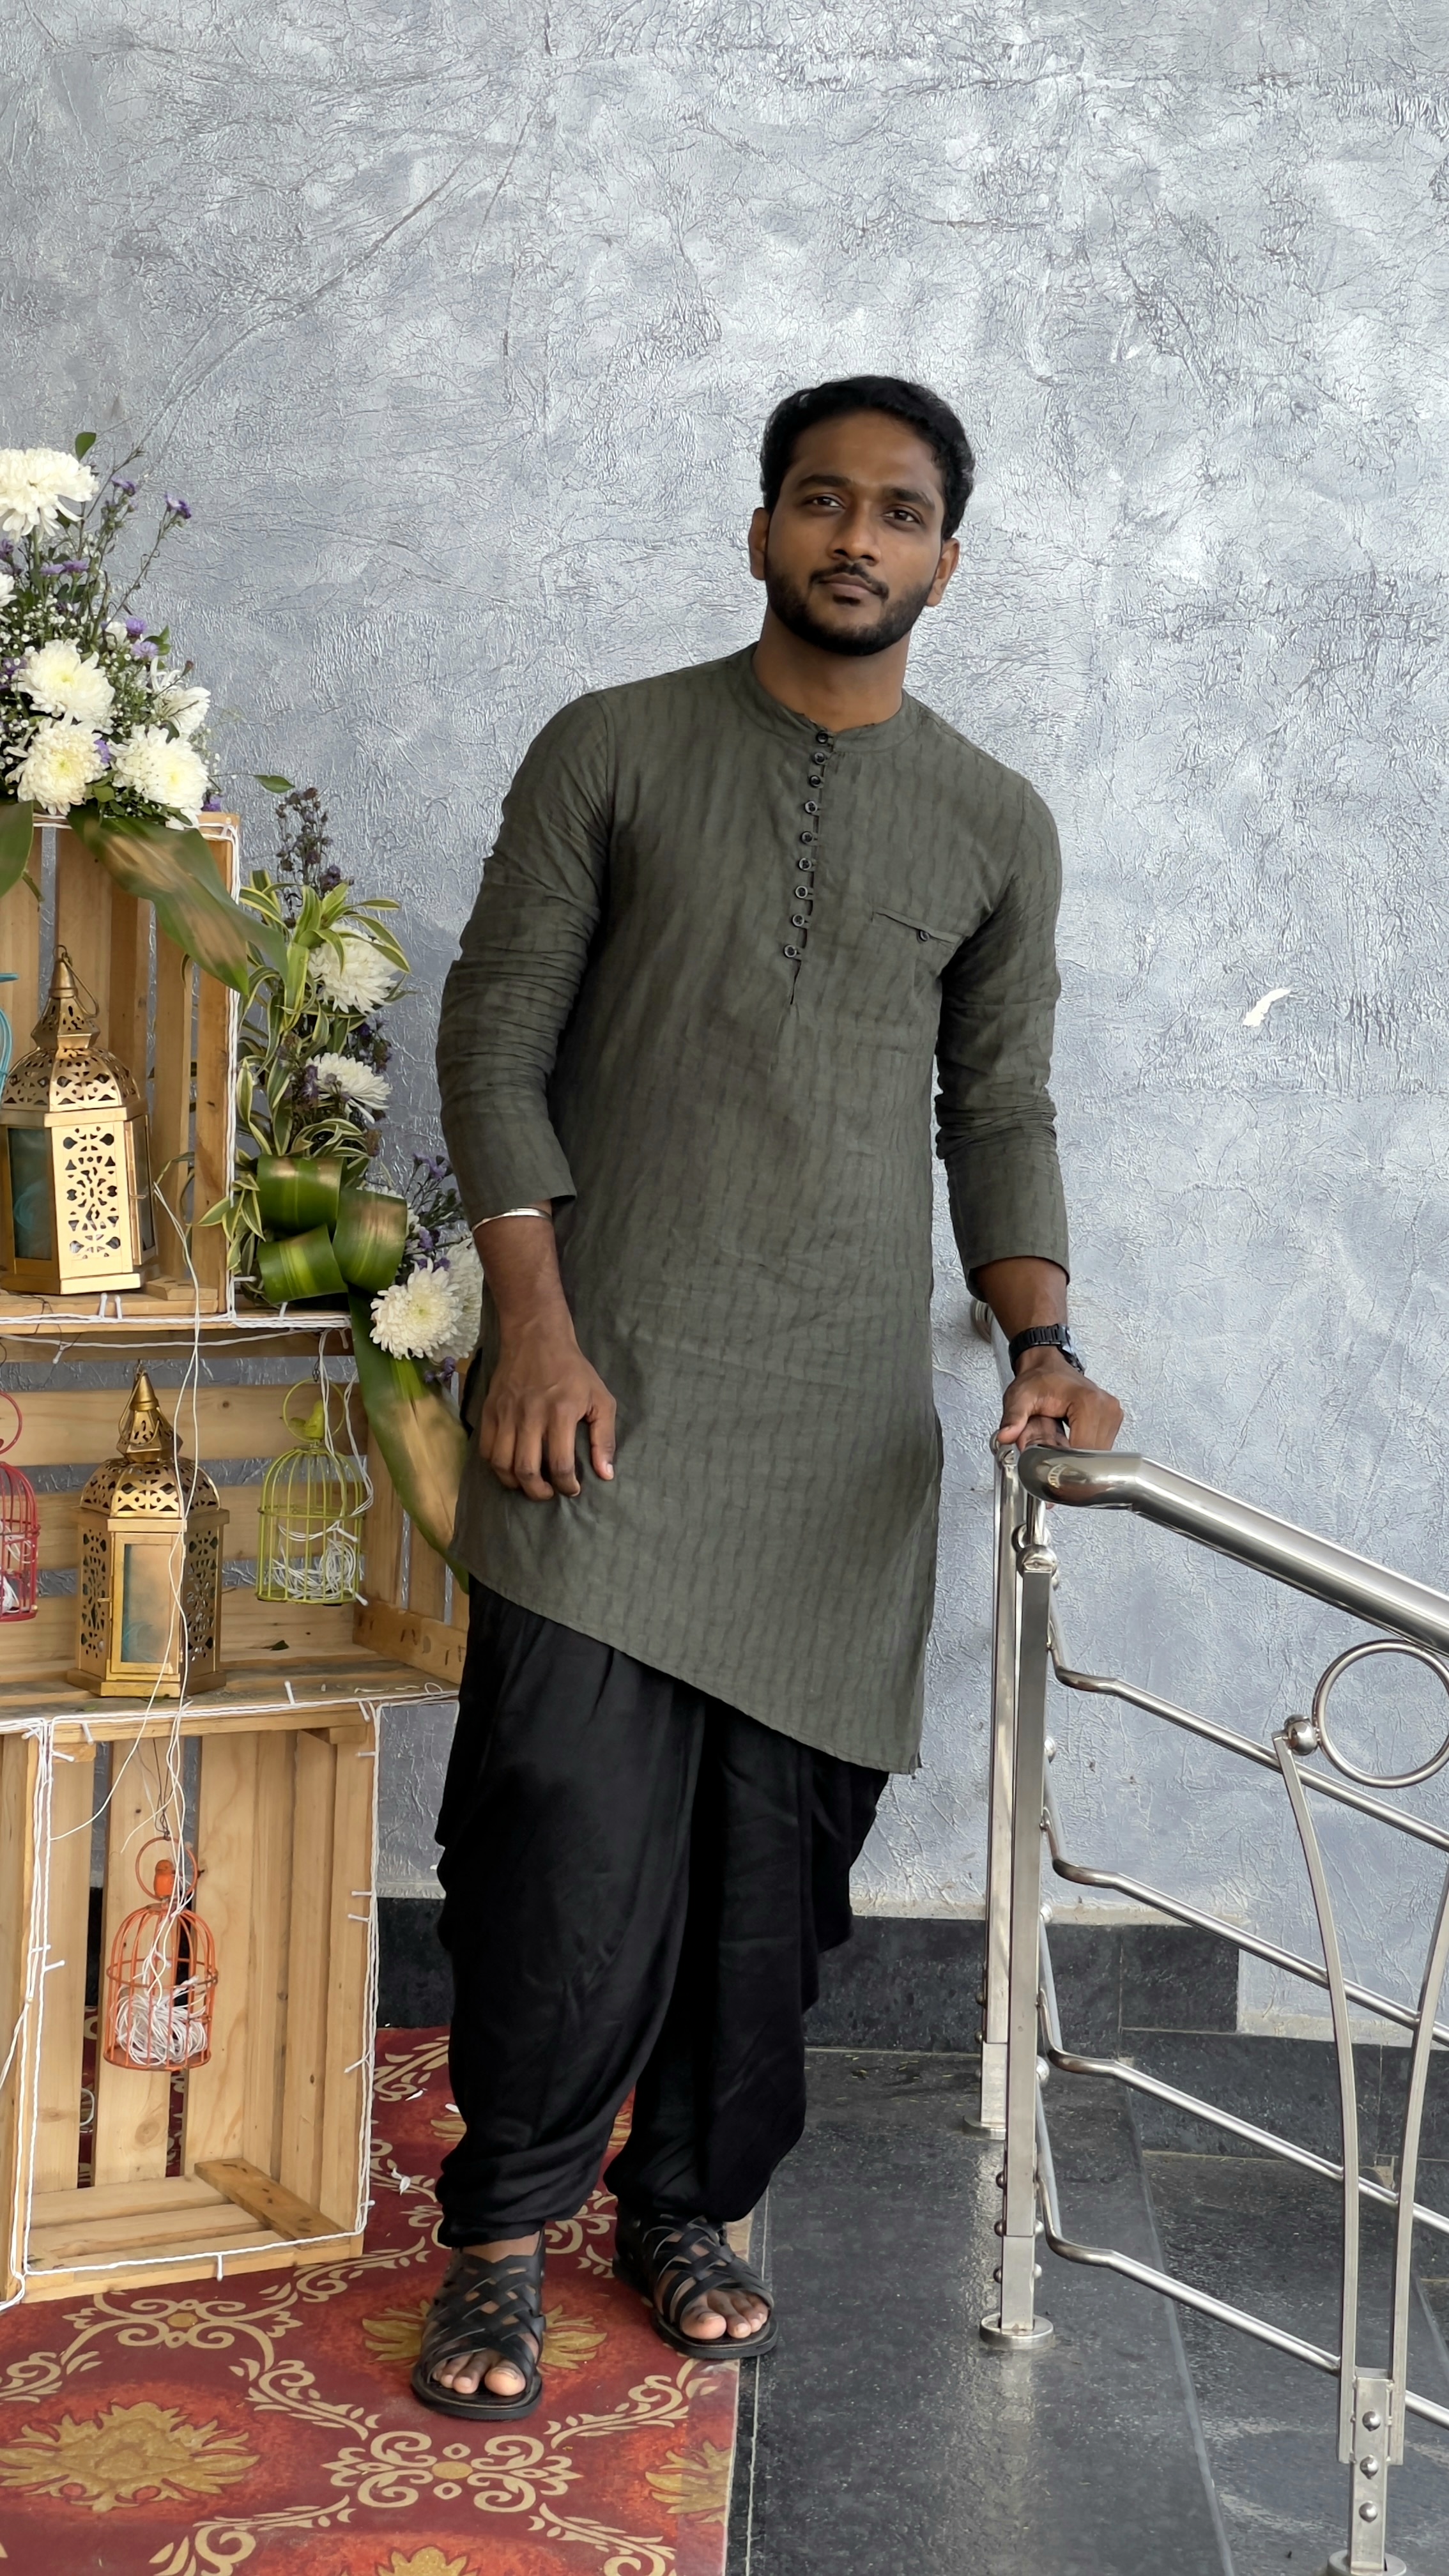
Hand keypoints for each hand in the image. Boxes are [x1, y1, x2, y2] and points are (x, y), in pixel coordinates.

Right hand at [478, 1319, 616, 1498]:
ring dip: (515, 1483)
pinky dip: (496, 1466)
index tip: (572, 1489)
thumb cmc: (573, 1370)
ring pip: (502, 1464)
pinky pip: (486, 1450)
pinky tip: (510, 1467)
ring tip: (528, 1484)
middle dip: (538, 1492)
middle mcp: (530, 1415)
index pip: (559, 1463)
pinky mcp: (490, 1410)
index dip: (566, 1485)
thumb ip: (604, 1438)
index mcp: (561, 1413)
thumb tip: (605, 1474)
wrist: (536, 1337)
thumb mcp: (601, 1398)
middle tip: (549, 1493)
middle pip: (526, 1470)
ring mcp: (506, 1413)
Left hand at [996, 1348, 1122, 1455]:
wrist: (1048, 1366)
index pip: (1084, 1450)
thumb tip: (1006, 1436)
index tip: (1053, 1474)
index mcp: (1087, 1401)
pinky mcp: (1112, 1419)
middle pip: (1094, 1456)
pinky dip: (1087, 1454)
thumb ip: (1013, 1417)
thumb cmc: (1038, 1379)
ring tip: (1061, 1451)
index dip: (1068, 1466)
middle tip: (1053, 1464)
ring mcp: (1112, 1413)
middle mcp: (1105, 1406)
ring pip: (1100, 1455)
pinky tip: (1071, 1447)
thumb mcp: (1019, 1397)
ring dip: (1081, 1461)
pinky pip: (1103, 1448)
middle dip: (1073, 1465)